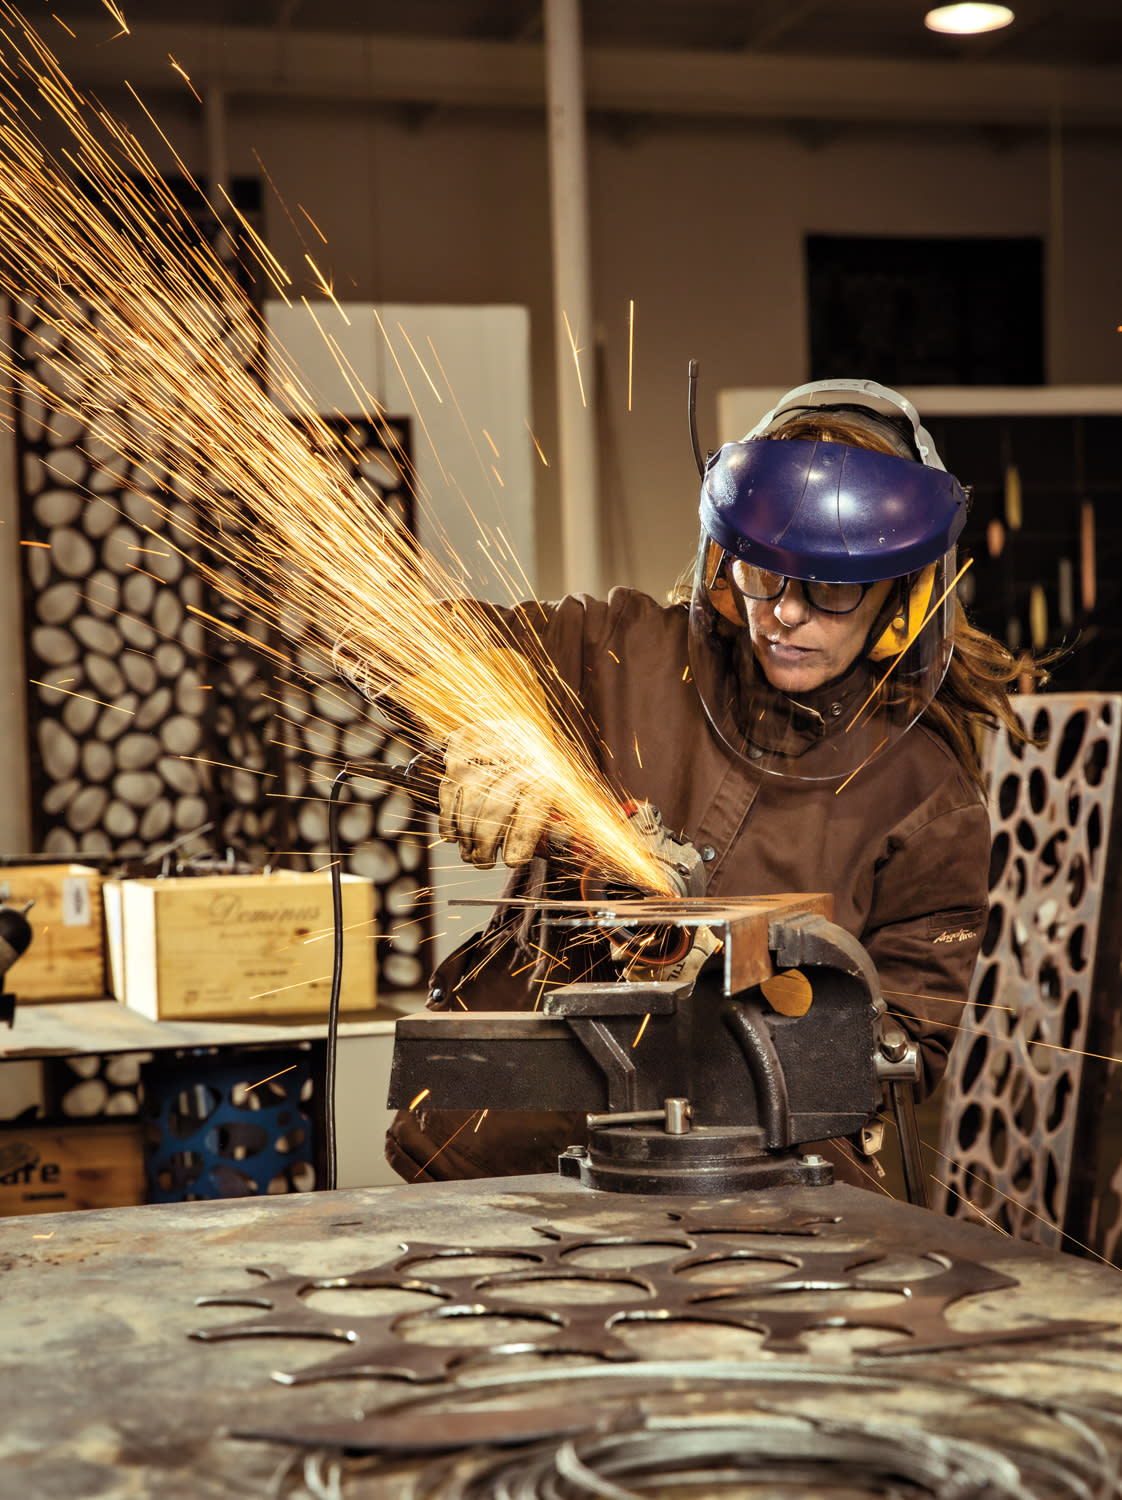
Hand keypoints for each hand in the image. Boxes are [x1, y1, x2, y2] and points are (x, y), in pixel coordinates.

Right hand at [438, 722, 553, 868]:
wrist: (515, 723)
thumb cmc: (537, 767)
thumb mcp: (558, 789)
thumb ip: (560, 820)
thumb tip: (560, 841)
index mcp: (544, 770)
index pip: (531, 810)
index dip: (519, 841)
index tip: (512, 861)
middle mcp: (515, 757)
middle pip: (494, 810)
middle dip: (485, 844)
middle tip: (483, 862)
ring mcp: (485, 752)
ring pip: (469, 803)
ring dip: (466, 836)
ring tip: (469, 854)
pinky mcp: (460, 749)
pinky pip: (449, 790)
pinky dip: (448, 819)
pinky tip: (453, 836)